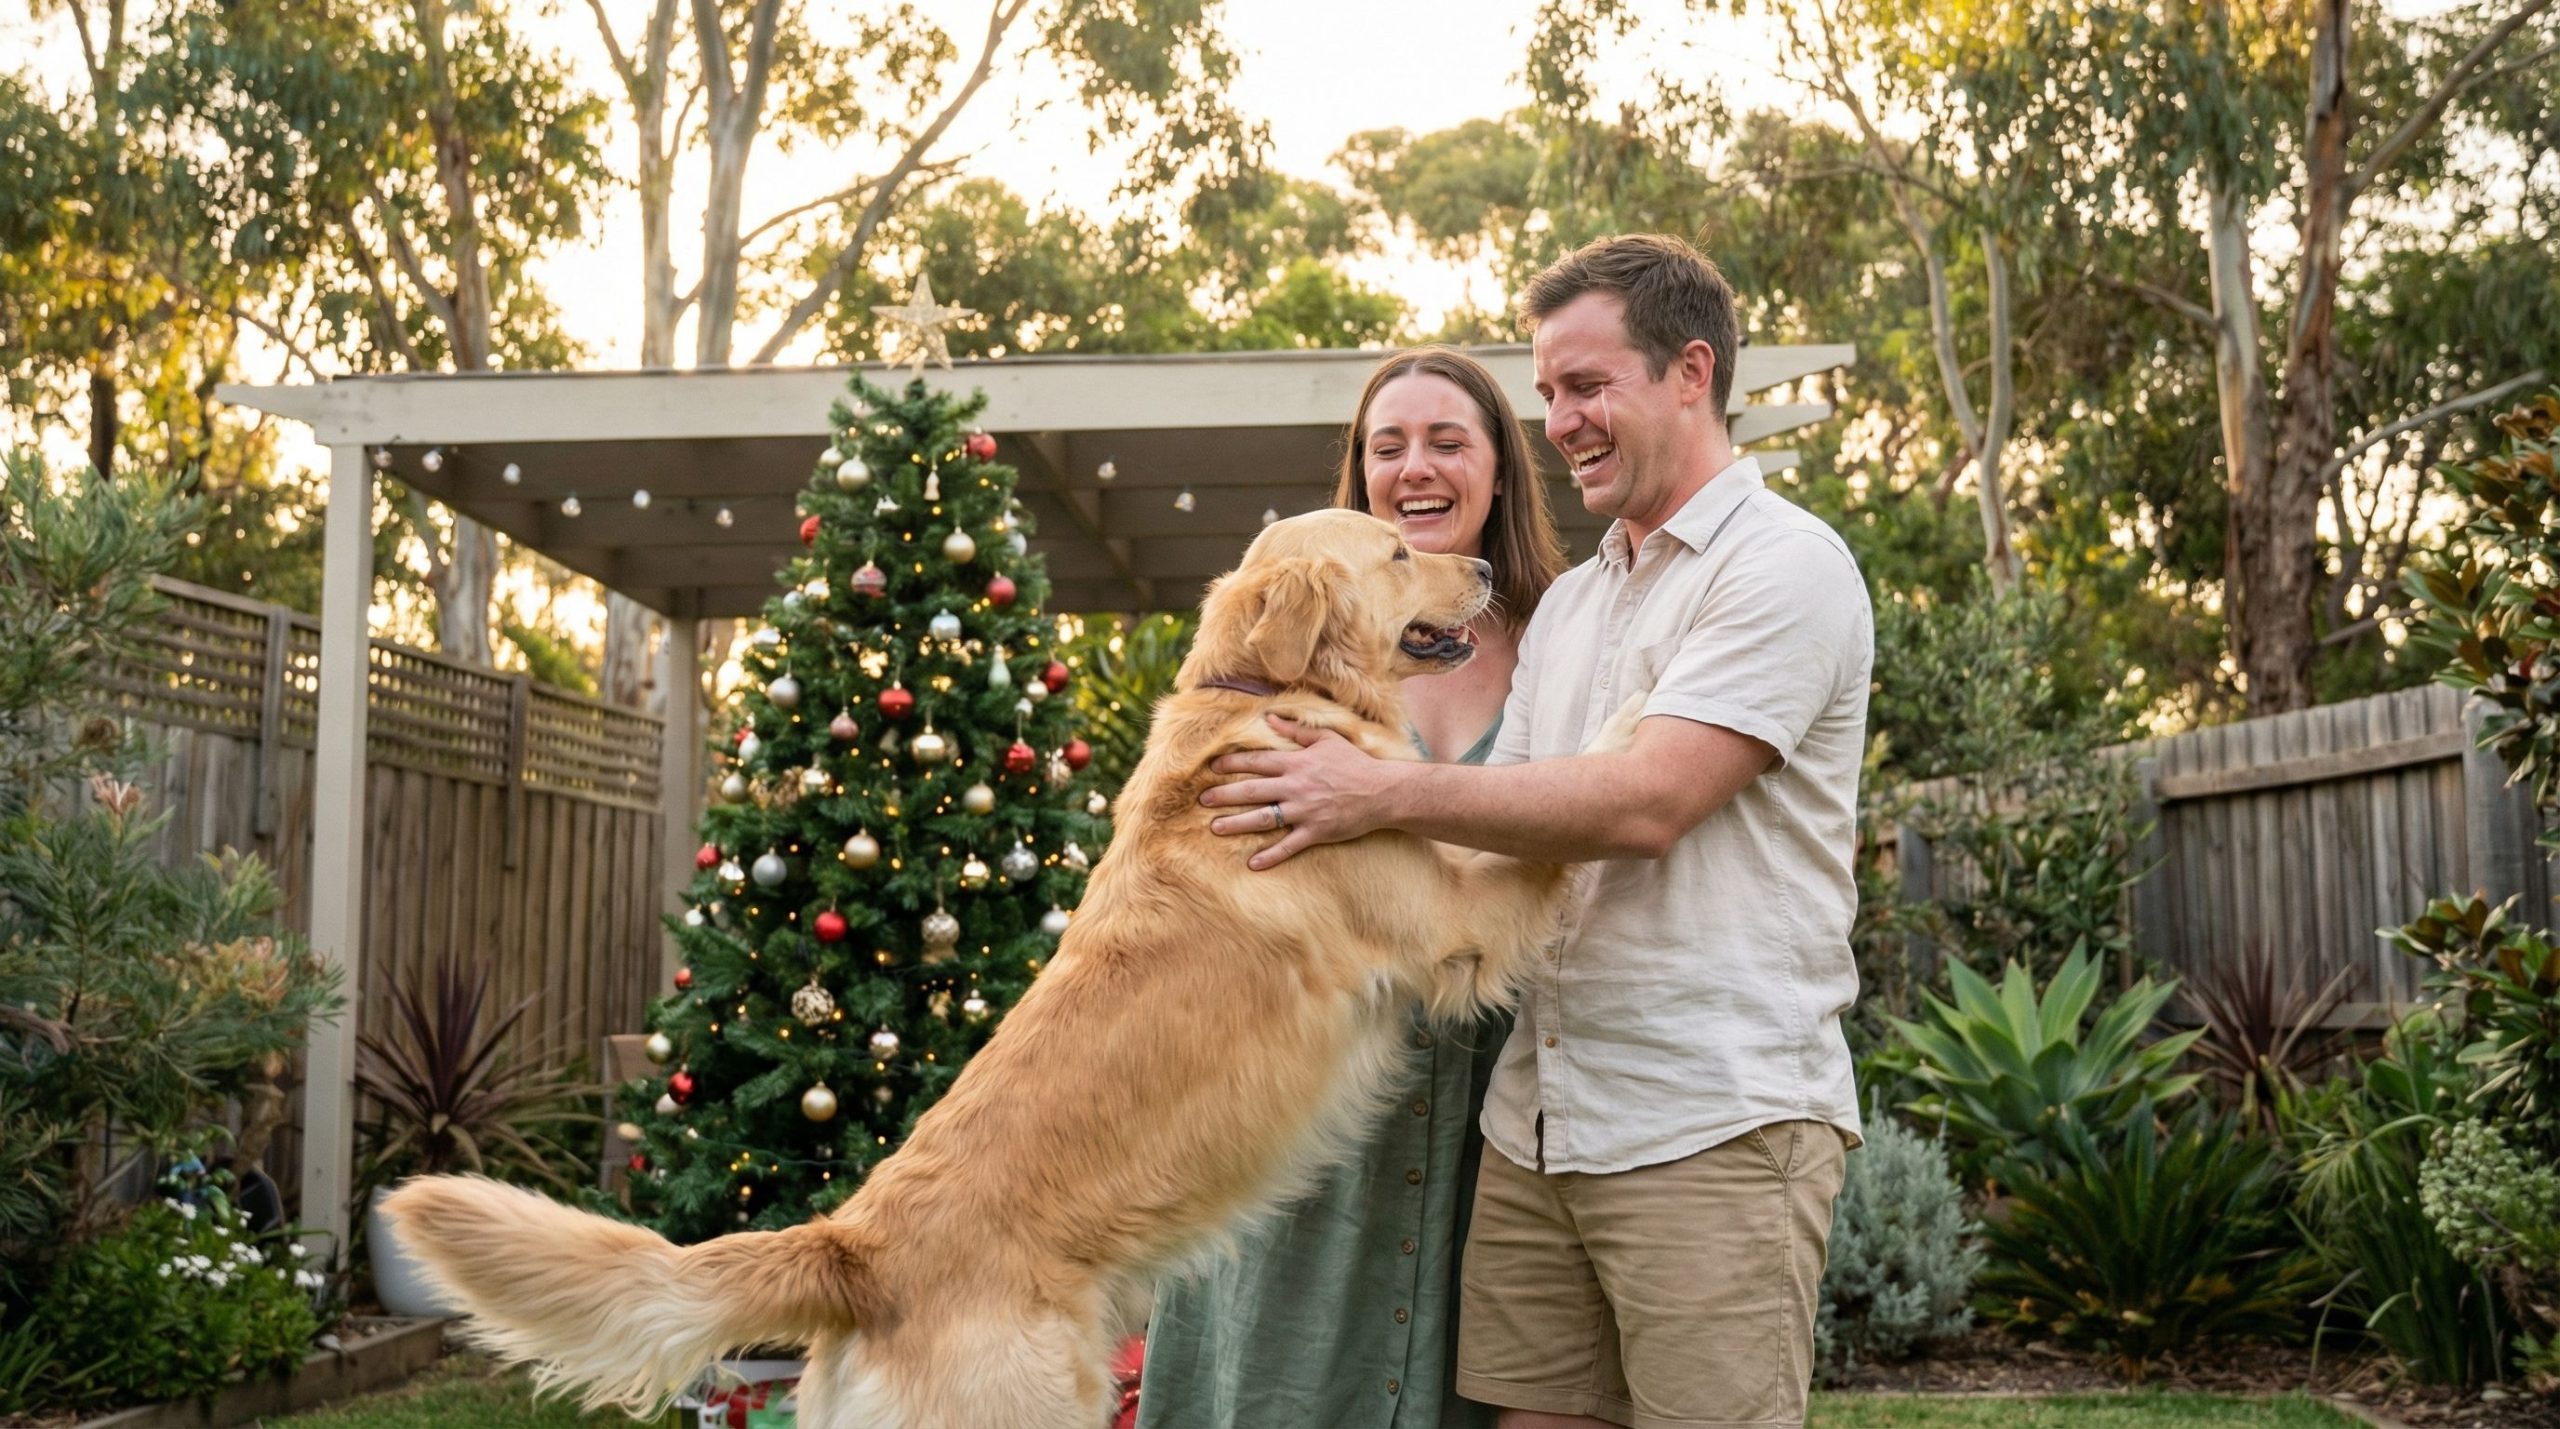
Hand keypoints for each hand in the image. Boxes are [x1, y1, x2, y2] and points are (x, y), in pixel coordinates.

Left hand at [1200, 717, 1397, 868]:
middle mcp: (1295, 787)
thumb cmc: (1354, 764)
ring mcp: (1304, 811)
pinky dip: (1271, 856)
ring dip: (1237, 824)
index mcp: (1296, 763)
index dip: (1232, 763)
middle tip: (1202, 799)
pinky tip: (1252, 864)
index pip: (1256, 761)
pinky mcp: (1316, 832)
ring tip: (1214, 828)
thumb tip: (1271, 719)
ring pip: (1263, 818)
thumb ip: (1296, 731)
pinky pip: (1288, 846)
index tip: (1211, 766)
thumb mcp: (1326, 740)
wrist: (1382, 791)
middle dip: (1224, 795)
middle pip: (1252, 790)